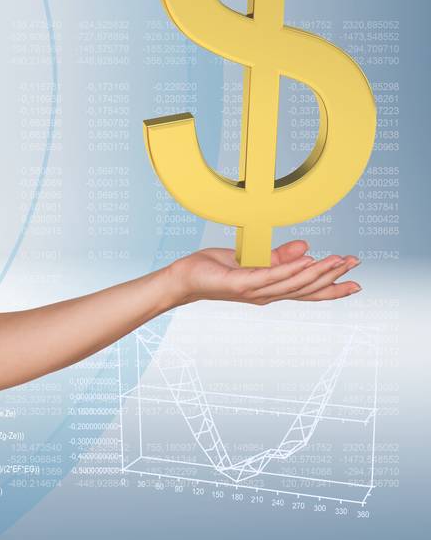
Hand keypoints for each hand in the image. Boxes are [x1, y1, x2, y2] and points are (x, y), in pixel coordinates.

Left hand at [168, 239, 360, 305]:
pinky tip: (309, 261)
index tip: (356, 283)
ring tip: (339, 261)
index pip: (306, 291)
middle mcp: (266, 294)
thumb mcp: (251, 260)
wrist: (184, 278)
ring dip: (319, 272)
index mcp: (271, 289)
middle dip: (333, 278)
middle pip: (306, 288)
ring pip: (294, 283)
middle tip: (355, 265)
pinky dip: (292, 269)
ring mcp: (255, 291)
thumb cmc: (214, 270)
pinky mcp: (242, 283)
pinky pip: (271, 276)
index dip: (331, 288)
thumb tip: (307, 247)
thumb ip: (279, 257)